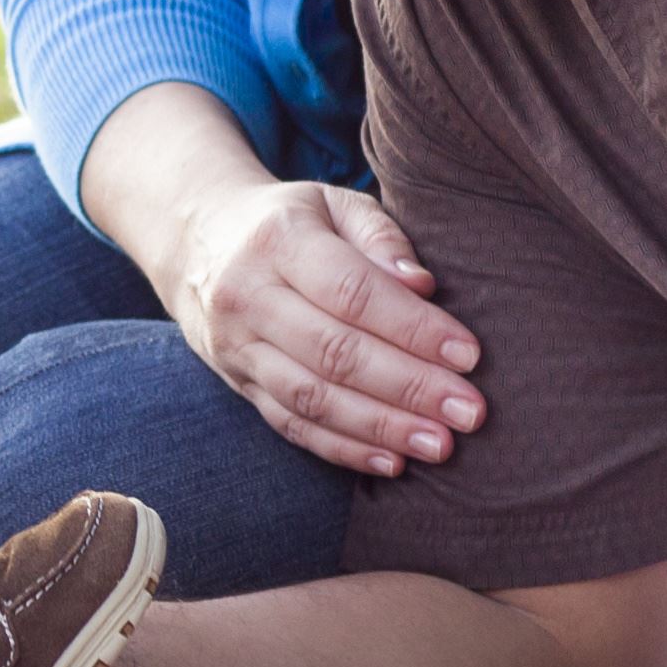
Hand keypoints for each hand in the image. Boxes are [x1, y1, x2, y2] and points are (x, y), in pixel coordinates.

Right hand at [150, 177, 484, 478]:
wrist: (198, 243)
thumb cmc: (290, 222)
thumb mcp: (334, 204)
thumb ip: (381, 239)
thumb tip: (422, 286)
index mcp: (278, 241)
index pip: (352, 292)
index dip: (413, 327)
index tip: (469, 355)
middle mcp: (248, 296)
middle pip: (334, 352)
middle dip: (409, 387)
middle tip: (469, 412)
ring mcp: (237, 346)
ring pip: (312, 397)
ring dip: (380, 427)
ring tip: (439, 445)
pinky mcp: (238, 383)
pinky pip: (290, 425)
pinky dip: (342, 449)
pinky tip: (391, 463)